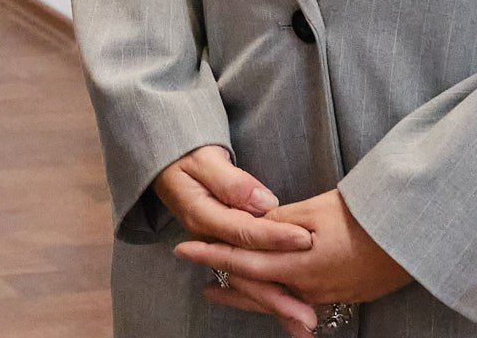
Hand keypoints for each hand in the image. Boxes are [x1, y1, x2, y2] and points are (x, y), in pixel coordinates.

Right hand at [155, 146, 321, 336]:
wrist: (169, 162)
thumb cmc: (188, 156)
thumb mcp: (204, 159)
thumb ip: (231, 181)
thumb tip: (262, 202)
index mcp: (201, 215)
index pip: (243, 231)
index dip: (274, 236)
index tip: (305, 239)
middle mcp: (209, 239)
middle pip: (247, 270)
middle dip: (278, 294)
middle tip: (307, 315)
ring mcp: (218, 248)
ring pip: (249, 281)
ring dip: (277, 303)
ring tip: (305, 322)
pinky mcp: (228, 250)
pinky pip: (250, 277)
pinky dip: (270, 296)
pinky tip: (289, 313)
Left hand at [174, 186, 411, 314]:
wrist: (415, 239)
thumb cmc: (365, 216)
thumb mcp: (315, 211)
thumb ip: (278, 224)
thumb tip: (249, 228)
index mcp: (297, 265)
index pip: (243, 261)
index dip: (212, 255)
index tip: (184, 250)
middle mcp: (308, 287)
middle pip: (257, 288)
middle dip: (226, 284)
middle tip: (202, 282)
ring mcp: (327, 295)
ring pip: (276, 298)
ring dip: (249, 295)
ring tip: (224, 293)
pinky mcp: (343, 294)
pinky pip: (299, 300)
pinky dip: (277, 298)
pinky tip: (273, 297)